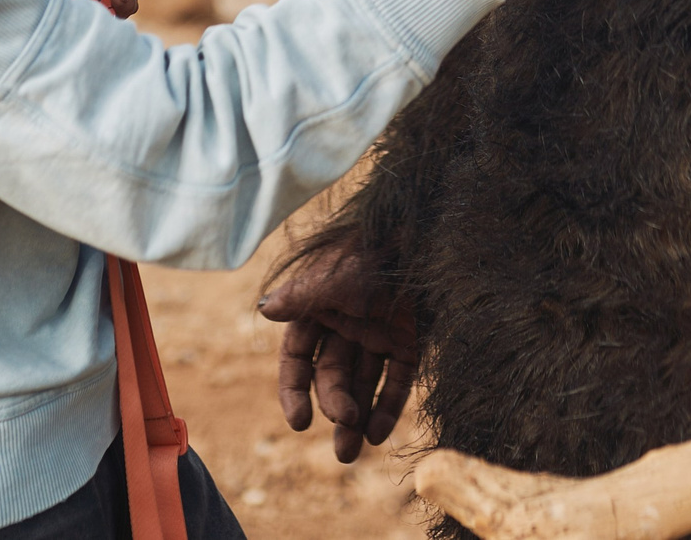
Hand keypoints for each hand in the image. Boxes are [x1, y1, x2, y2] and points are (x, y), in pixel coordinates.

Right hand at [258, 241, 417, 463]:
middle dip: (334, 405)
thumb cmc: (372, 251)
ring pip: (362, 383)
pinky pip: (396, 380)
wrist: (424, 235)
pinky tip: (379, 434)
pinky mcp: (409, 341)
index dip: (294, 391)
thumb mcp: (333, 275)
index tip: (300, 423)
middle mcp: (346, 325)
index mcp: (318, 309)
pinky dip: (388, 406)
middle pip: (332, 375)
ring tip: (349, 455)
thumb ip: (301, 298)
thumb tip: (265, 311)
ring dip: (355, 417)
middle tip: (343, 427)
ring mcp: (378, 334)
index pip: (297, 359)